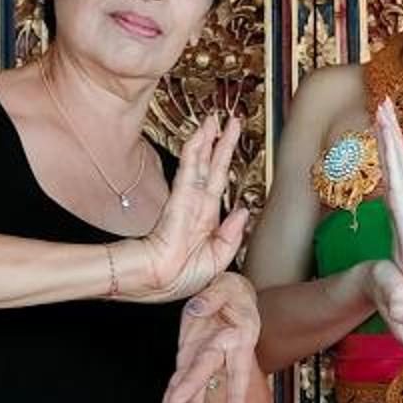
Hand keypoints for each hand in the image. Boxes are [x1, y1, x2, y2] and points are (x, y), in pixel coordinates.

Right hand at [118, 114, 248, 302]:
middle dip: (220, 143)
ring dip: (206, 139)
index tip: (231, 145)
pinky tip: (199, 135)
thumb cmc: (181, 278)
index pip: (218, 183)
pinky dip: (194, 151)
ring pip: (199, 162)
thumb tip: (244, 211)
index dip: (225, 163)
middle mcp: (196, 205)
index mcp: (205, 219)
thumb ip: (231, 234)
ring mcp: (187, 199)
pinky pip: (189, 170)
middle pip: (211, 166)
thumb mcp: (218, 259)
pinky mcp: (178, 199)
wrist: (159, 283)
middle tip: (228, 120)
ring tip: (214, 119)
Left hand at [156, 271, 263, 402]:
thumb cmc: (232, 291)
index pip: (237, 370)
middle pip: (204, 376)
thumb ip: (212, 297)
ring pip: (190, 384)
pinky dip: (171, 394)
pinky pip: (179, 376)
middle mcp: (220, 353)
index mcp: (236, 339)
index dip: (235, 395)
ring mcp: (202, 356)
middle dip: (192, 398)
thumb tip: (196, 309)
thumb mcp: (227, 287)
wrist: (228, 292)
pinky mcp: (188, 354)